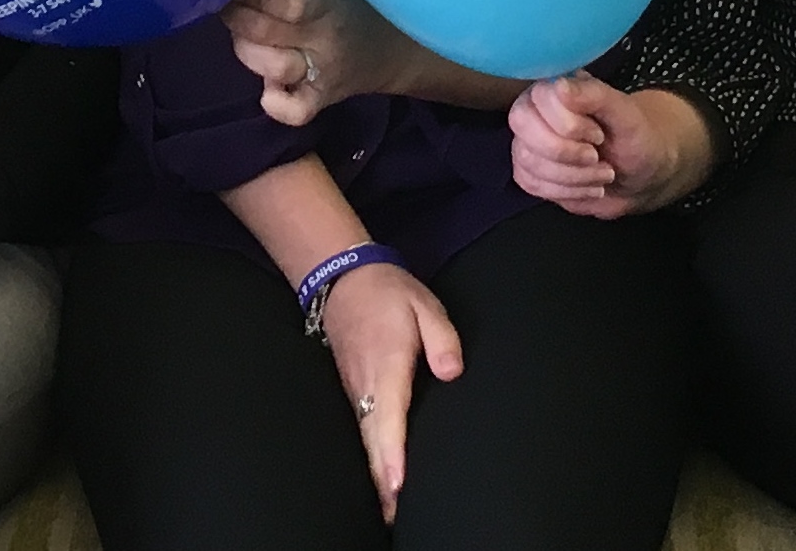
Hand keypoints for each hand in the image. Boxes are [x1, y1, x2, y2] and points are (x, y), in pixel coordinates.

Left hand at [222, 0, 418, 124]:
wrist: (395, 44)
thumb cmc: (348, 2)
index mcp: (326, 0)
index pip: (282, 1)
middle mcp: (325, 39)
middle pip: (266, 32)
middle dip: (235, 17)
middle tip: (229, 8)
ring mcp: (324, 74)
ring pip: (273, 67)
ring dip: (247, 51)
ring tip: (248, 40)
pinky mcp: (323, 100)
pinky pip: (296, 112)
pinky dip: (276, 103)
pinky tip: (269, 89)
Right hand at [320, 263, 463, 524]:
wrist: (343, 278)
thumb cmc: (388, 294)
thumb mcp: (423, 304)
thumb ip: (441, 338)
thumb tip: (452, 372)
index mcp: (386, 364)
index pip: (388, 417)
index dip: (392, 454)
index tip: (397, 485)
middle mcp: (365, 383)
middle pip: (372, 441)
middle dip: (382, 480)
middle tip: (395, 516)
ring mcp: (353, 389)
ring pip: (363, 440)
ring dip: (375, 473)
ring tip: (389, 509)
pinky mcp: (351, 390)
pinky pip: (360, 430)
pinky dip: (369, 456)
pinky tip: (378, 475)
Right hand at [509, 74, 714, 217]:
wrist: (643, 176)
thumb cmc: (637, 138)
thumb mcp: (627, 115)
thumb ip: (595, 95)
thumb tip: (559, 86)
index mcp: (558, 86)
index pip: (539, 98)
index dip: (568, 124)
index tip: (599, 135)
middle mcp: (537, 109)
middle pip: (522, 127)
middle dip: (566, 152)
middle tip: (596, 156)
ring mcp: (530, 141)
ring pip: (527, 160)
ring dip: (573, 176)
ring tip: (602, 173)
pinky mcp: (530, 170)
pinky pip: (529, 183)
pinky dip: (566, 191)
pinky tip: (588, 186)